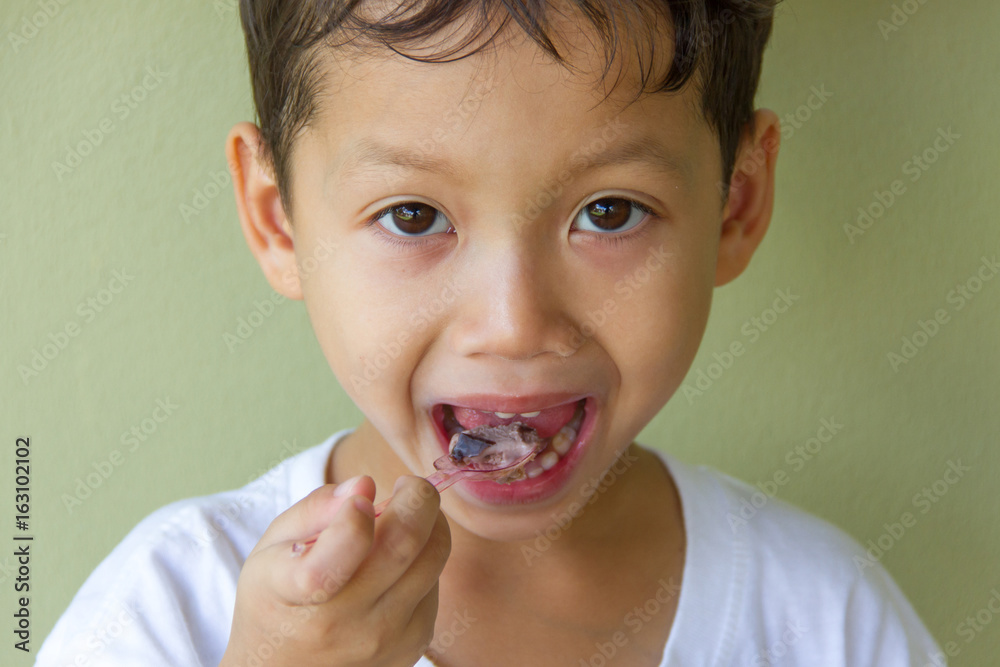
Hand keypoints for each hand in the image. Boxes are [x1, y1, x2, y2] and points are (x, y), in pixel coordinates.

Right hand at [220, 474, 450, 666]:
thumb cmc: (277, 597)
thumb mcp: (272, 546)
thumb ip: (315, 509)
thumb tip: (366, 484)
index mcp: (297, 594)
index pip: (333, 560)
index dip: (353, 520)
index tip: (359, 501)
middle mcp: (345, 623)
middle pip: (404, 546)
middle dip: (418, 497)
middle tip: (407, 485)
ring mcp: (383, 638)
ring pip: (433, 560)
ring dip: (430, 524)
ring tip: (408, 514)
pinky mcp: (412, 645)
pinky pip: (435, 584)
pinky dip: (426, 559)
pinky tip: (401, 561)